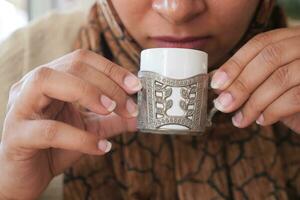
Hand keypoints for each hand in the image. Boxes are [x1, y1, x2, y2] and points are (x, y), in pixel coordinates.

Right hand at [0, 49, 140, 198]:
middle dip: (107, 84)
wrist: (25, 177)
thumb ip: (112, 120)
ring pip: (48, 81)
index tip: (135, 86)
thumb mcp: (89, 129)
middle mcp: (31, 86)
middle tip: (129, 106)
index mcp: (51, 81)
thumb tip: (139, 116)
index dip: (111, 69)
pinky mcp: (16, 136)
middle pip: (71, 66)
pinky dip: (80, 138)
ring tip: (110, 112)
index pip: (82, 59)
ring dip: (88, 93)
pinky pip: (49, 130)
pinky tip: (101, 147)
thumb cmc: (54, 148)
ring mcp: (20, 108)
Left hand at [211, 27, 299, 132]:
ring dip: (254, 103)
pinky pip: (295, 97)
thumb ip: (245, 78)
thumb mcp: (267, 82)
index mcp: (292, 38)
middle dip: (241, 83)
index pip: (260, 43)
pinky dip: (273, 111)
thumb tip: (216, 83)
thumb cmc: (293, 94)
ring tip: (240, 120)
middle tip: (223, 105)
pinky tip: (262, 120)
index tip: (216, 84)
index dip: (235, 63)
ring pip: (281, 78)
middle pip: (269, 57)